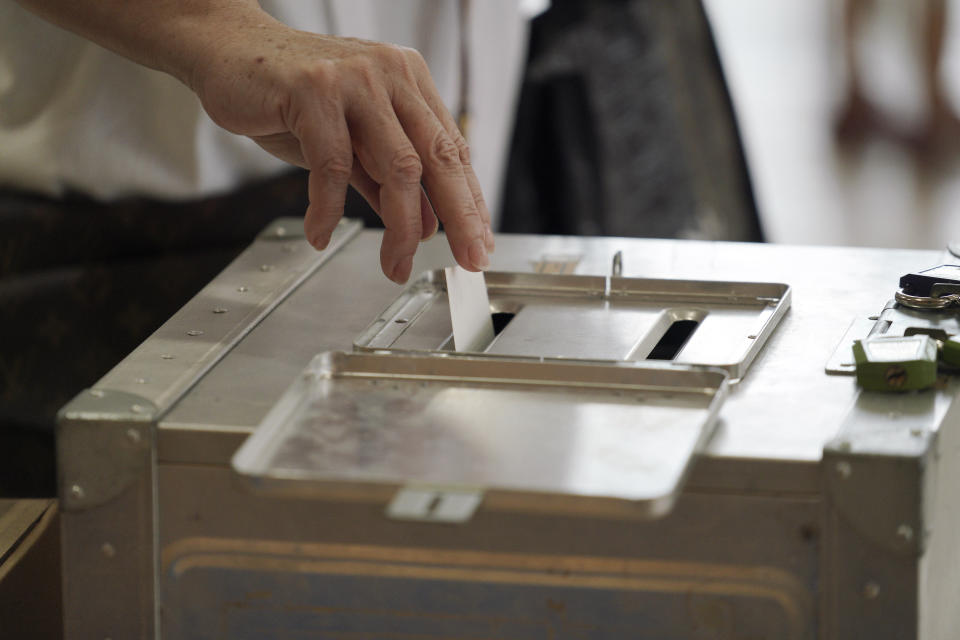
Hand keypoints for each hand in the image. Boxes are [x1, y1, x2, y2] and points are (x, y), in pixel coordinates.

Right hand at [190, 17, 494, 282]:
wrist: (228, 51)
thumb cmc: (290, 97)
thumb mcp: (352, 141)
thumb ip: (387, 178)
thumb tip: (426, 225)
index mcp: (409, 81)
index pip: (452, 149)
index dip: (471, 201)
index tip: (479, 242)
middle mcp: (391, 74)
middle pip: (438, 158)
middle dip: (459, 217)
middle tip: (467, 258)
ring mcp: (355, 79)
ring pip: (397, 167)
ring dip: (400, 227)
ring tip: (394, 264)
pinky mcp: (313, 90)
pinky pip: (333, 166)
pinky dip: (327, 209)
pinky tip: (320, 233)